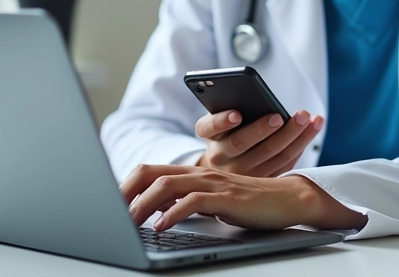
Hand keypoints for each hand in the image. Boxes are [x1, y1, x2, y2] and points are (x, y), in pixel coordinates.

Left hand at [121, 164, 366, 232]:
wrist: (289, 199)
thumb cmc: (250, 202)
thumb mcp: (212, 201)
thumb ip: (186, 202)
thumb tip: (155, 214)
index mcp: (192, 173)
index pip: (148, 171)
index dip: (124, 186)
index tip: (109, 206)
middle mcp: (199, 172)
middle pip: (149, 173)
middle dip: (124, 193)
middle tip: (109, 214)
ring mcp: (212, 182)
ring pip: (165, 186)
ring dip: (141, 206)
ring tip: (128, 224)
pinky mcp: (226, 196)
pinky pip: (191, 201)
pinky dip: (171, 214)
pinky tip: (161, 227)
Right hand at [194, 110, 322, 176]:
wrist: (224, 170)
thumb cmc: (227, 133)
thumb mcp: (221, 122)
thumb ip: (231, 109)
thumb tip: (252, 93)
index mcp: (209, 137)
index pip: (209, 128)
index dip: (222, 122)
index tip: (236, 114)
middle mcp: (221, 158)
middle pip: (243, 143)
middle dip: (265, 127)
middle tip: (282, 115)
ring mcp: (243, 174)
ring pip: (271, 154)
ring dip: (294, 135)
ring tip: (309, 117)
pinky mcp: (263, 180)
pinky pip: (285, 163)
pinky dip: (301, 144)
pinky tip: (312, 128)